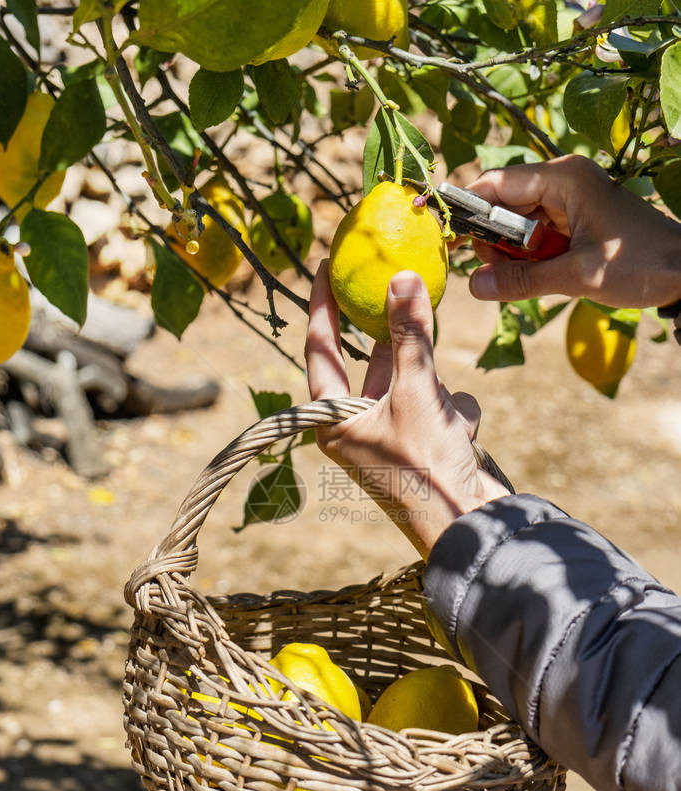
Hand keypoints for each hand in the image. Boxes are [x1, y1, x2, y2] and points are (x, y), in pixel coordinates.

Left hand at [305, 262, 508, 558]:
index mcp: (334, 419)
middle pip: (375, 363)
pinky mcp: (426, 445)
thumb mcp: (416, 391)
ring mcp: (393, 437)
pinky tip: (462, 438)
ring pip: (416, 383)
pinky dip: (456, 416)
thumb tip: (402, 278)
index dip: (323, 304)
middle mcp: (357, 428)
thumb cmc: (426, 467)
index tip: (326, 264)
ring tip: (445, 416)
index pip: (321, 349)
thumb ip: (409, 334)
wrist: (467, 526)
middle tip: (403, 289)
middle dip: (397, 341)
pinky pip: (442, 407)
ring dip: (437, 391)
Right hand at [466, 154, 680, 309]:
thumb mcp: (577, 277)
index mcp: (563, 179)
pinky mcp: (576, 218)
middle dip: (491, 238)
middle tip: (493, 273)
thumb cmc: (639, 265)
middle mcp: (563, 180)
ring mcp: (570, 199)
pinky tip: (536, 275)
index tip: (446, 237)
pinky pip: (536, 232)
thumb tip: (473, 286)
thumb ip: (521, 281)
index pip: (495, 184)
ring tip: (519, 278)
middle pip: (502, 202)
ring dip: (511, 251)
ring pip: (517, 221)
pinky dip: (530, 255)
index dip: (467, 209)